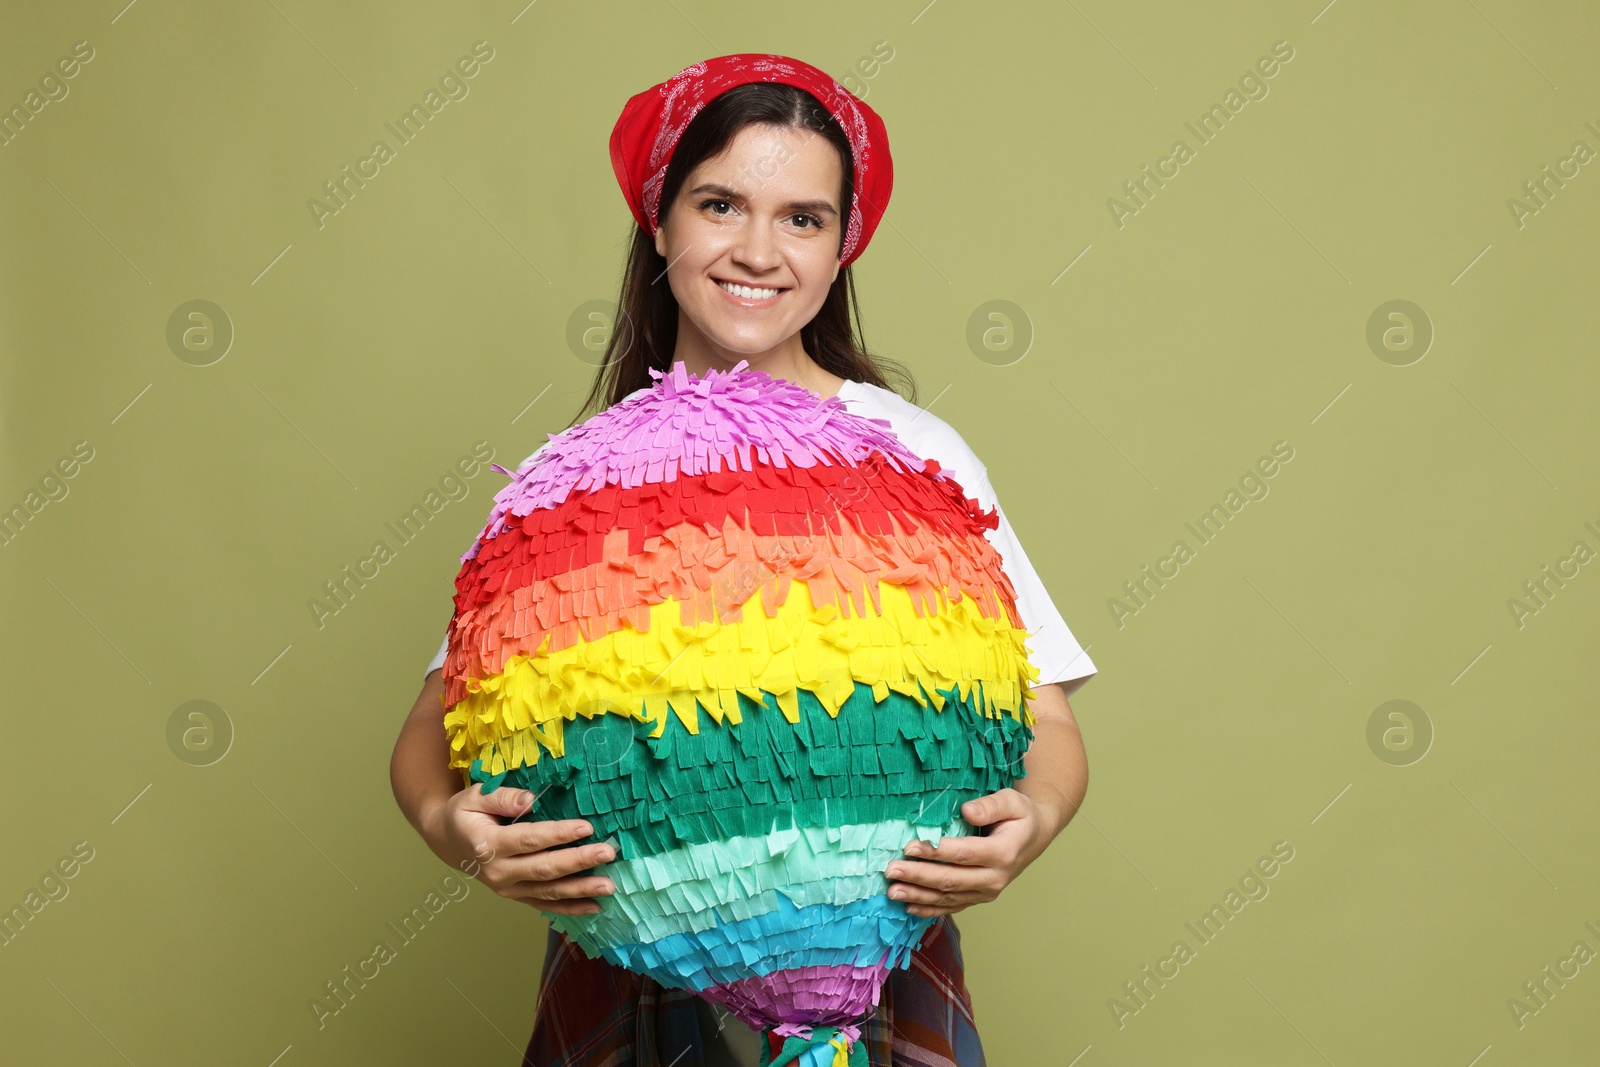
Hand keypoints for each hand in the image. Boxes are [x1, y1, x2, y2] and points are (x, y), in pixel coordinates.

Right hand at [420, 784, 616, 915]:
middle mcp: (498, 872)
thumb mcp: (475, 796)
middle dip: (579, 861)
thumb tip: (530, 800)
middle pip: (544, 869)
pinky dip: (570, 908)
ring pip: (548, 892)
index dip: (558, 834)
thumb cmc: (465, 814)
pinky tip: (595, 906)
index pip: (529, 840)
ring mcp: (507, 889)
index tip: (587, 826)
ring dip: (581, 890)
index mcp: (488, 844)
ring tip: (609, 885)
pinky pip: (545, 905)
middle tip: (608, 852)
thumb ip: (502, 797)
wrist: (447, 841)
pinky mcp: (515, 896)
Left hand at [884, 788, 1055, 916]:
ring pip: (948, 897)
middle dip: (918, 876)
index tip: (909, 846)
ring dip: (918, 895)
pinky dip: (929, 909)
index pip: (964, 854)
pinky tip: (908, 906)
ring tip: (891, 891)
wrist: (1033, 837)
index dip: (935, 851)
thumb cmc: (1019, 816)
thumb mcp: (1012, 801)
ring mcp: (986, 892)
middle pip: (951, 879)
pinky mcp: (977, 898)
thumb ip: (990, 806)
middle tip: (891, 870)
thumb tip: (966, 811)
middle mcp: (995, 878)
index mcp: (1003, 853)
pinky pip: (951, 906)